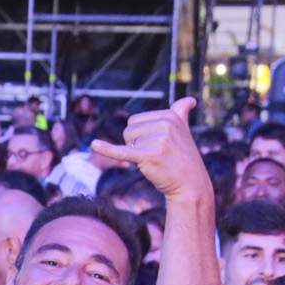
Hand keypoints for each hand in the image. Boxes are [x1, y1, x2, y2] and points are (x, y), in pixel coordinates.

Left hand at [90, 97, 205, 200]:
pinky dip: (107, 149)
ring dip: (136, 153)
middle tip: (156, 154)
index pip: (135, 120)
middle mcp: (166, 125)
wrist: (190, 185)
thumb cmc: (182, 158)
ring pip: (127, 141)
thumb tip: (190, 100)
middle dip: (136, 143)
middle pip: (129, 129)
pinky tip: (94, 145)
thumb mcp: (184, 131)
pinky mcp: (149, 156)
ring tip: (155, 160)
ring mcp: (158, 140)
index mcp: (170, 116)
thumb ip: (181, 114)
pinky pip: (122, 151)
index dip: (141, 135)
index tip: (159, 144)